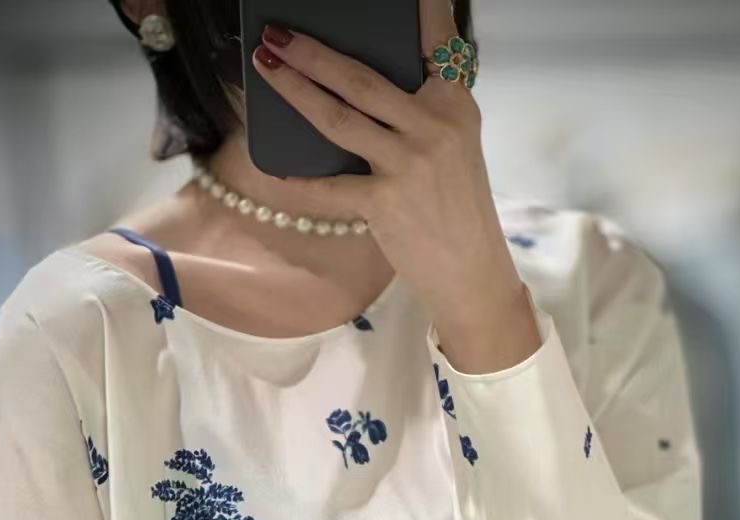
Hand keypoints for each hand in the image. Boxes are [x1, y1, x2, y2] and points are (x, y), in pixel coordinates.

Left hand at [251, 0, 541, 371]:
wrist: (472, 272)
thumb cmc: (456, 207)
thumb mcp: (454, 146)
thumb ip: (420, 111)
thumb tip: (356, 86)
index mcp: (454, 104)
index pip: (437, 40)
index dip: (421, 7)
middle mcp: (434, 126)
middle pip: (362, 78)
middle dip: (313, 52)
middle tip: (276, 33)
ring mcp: (409, 163)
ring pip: (339, 117)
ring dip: (296, 90)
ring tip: (267, 67)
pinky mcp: (385, 202)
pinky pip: (330, 185)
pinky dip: (300, 179)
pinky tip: (275, 168)